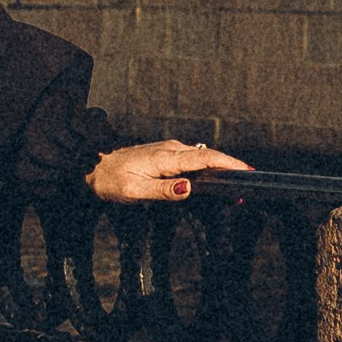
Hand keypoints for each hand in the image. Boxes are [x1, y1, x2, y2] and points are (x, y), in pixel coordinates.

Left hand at [87, 139, 248, 204]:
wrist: (92, 166)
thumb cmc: (111, 180)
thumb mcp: (134, 191)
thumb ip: (163, 191)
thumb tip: (189, 189)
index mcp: (166, 157)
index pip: (205, 158)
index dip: (228, 164)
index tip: (248, 171)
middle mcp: (171, 149)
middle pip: (209, 156)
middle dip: (231, 168)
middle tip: (248, 185)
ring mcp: (169, 150)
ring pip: (202, 157)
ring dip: (220, 168)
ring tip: (236, 185)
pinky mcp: (167, 154)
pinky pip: (193, 159)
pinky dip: (208, 168)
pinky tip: (214, 179)